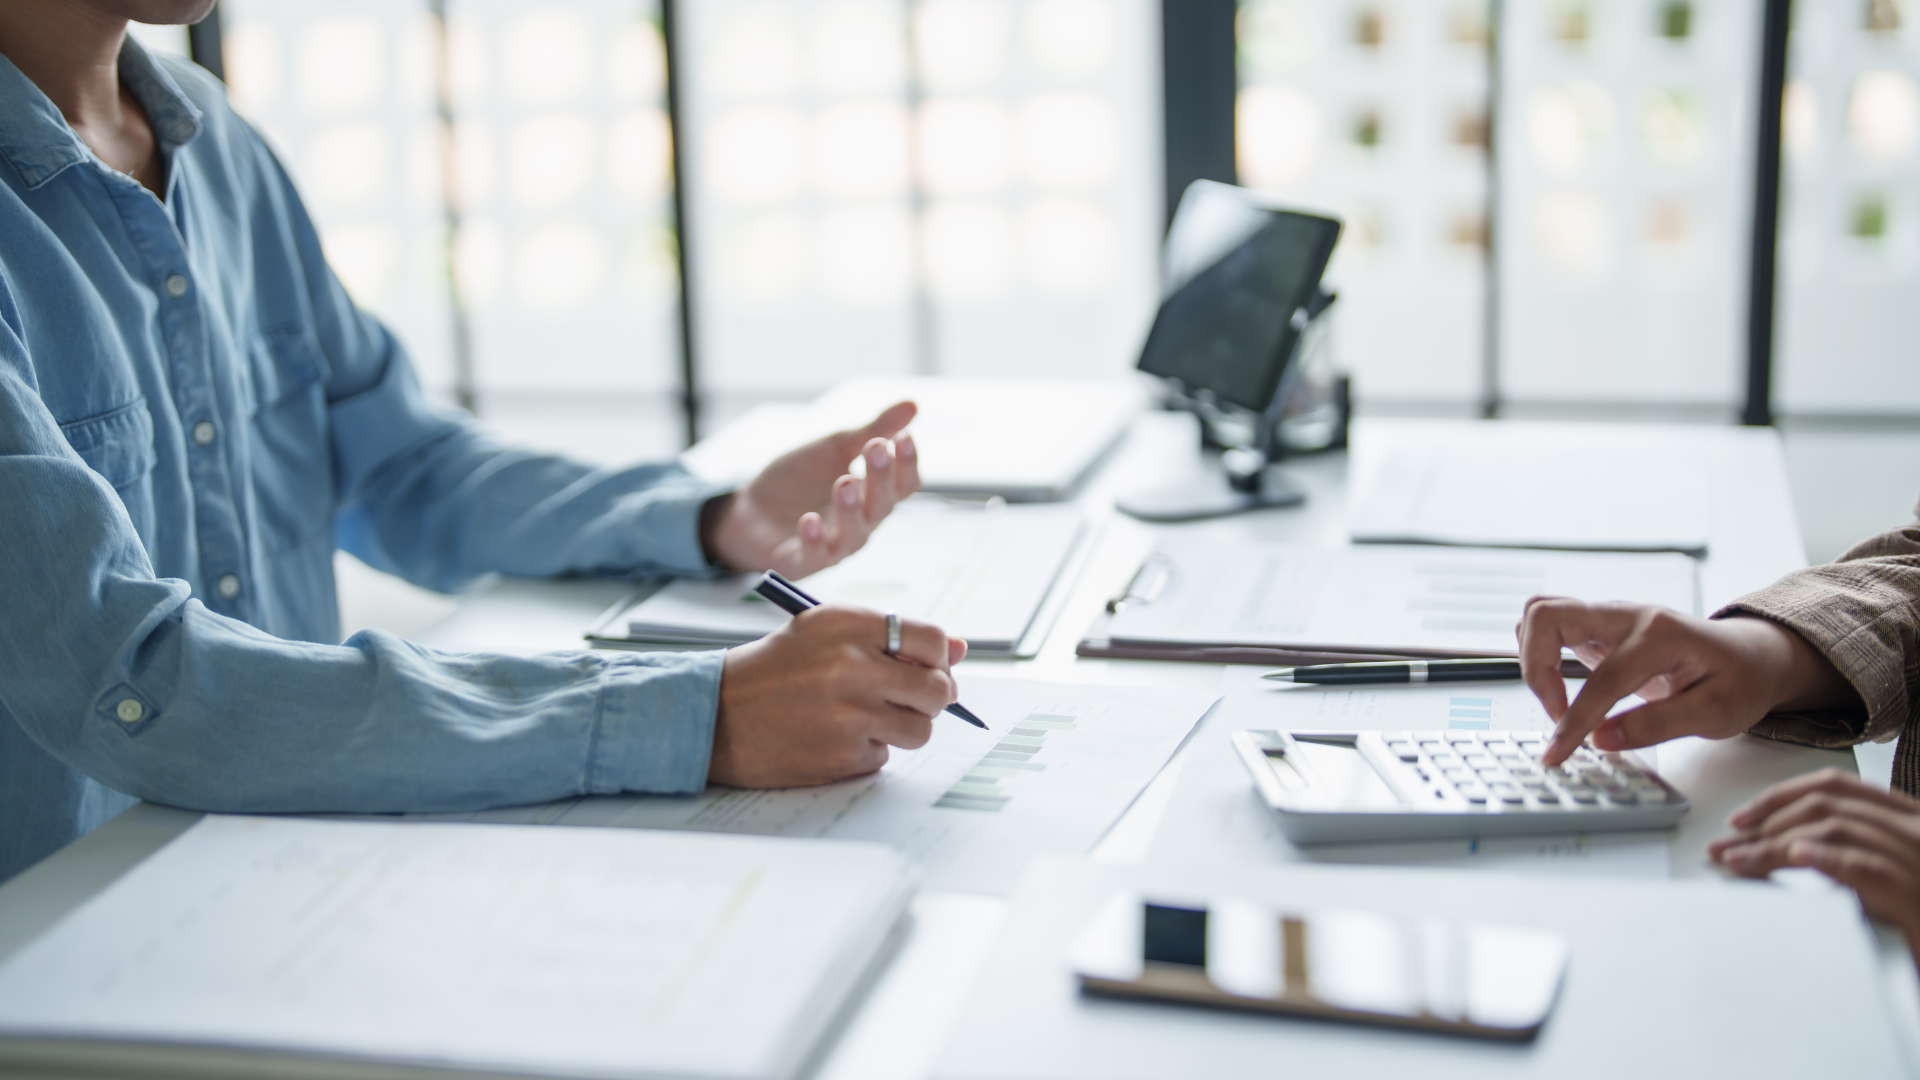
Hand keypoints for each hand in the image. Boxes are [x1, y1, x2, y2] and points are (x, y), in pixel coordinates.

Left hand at [701, 402, 921, 575]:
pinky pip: (814, 557)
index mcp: (872, 496)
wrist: (750, 504)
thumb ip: (870, 430)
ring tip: (845, 483)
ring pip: (854, 536)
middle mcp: (860, 524)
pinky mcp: (802, 562)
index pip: (904, 485)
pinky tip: (808, 520)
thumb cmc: (800, 478)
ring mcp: (833, 545)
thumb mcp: (833, 447)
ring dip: (851, 510)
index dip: (907, 462)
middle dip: (881, 478)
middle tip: (875, 449)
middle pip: (882, 507)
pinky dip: (813, 540)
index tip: (903, 436)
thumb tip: (913, 403)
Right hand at [711, 606, 967, 787]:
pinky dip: (866, 750)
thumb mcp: (823, 633)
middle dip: (932, 698)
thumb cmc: (773, 670)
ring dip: (902, 727)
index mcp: (847, 624)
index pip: (933, 640)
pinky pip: (883, 756)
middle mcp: (852, 666)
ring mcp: (848, 715)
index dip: (939, 658)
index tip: (927, 667)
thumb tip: (960, 650)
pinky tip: (832, 738)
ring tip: (864, 718)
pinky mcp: (841, 755)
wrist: (713, 715)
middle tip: (908, 699)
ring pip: (920, 729)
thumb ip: (892, 637)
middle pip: (938, 689)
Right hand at [1516, 599, 1857, 766]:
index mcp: (1660, 635)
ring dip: (1533, 656)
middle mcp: (1628, 615)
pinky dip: (1540, 652)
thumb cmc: (1739, 681)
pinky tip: (1560, 686)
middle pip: (1547, 616)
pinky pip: (1551, 624)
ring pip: (1541, 613)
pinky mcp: (1600, 626)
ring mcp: (1611, 616)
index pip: (1601, 680)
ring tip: (1556, 701)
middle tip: (1553, 712)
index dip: (1574, 722)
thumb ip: (1656, 725)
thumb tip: (1601, 739)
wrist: (1752, 657)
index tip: (1559, 753)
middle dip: (1535, 668)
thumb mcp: (1715, 713)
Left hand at [1710, 769, 1919, 967]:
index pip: (1836, 788)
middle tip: (1724, 849)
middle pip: (1825, 809)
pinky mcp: (1916, 895)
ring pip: (1836, 832)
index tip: (1739, 820)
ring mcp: (1919, 859)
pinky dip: (1827, 859)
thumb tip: (1780, 848)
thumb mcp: (1883, 876)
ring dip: (1776, 845)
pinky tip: (1795, 857)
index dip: (1780, 797)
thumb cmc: (1916, 919)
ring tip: (1739, 861)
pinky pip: (1866, 866)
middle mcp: (1916, 829)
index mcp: (1908, 818)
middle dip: (1765, 826)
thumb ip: (1847, 851)